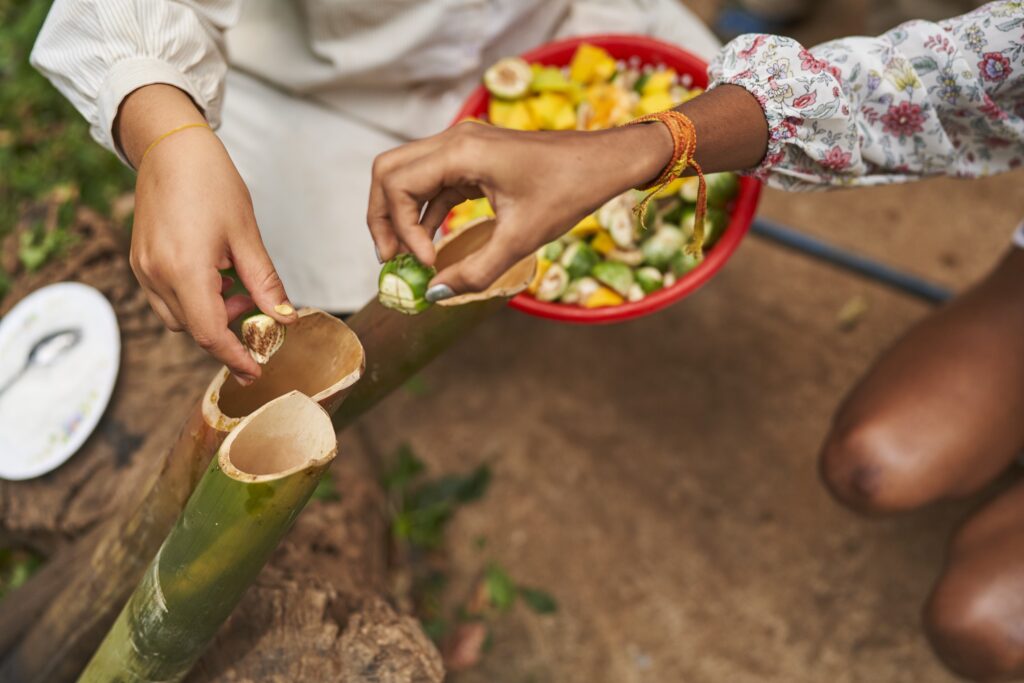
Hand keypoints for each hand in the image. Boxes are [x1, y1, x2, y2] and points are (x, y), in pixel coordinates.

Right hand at [119, 85, 294, 383]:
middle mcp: (156, 275)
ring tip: (236, 283)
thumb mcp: (246, 235)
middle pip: (195, 330)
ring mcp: (144, 269)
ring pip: (180, 317)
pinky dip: (195, 299)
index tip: (257, 370)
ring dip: (211, 314)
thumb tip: (284, 319)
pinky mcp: (141, 261)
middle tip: (256, 307)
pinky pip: (168, 298)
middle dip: (229, 330)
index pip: (210, 334)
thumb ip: (264, 282)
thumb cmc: (211, 182)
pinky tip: (216, 275)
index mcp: (184, 270)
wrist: (171, 147)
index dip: (235, 357)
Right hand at [368, 121, 670, 297]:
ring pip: (406, 175)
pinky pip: (432, 181)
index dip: (402, 230)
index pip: (398, 186)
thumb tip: (436, 293)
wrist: (606, 162)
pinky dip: (424, 212)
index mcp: (462, 151)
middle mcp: (455, 140)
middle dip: (382, 218)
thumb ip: (476, 270)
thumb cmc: (570, 190)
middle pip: (389, 172)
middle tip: (390, 260)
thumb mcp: (522, 238)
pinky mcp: (473, 158)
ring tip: (407, 258)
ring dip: (400, 215)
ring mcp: (462, 146)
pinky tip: (432, 244)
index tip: (426, 263)